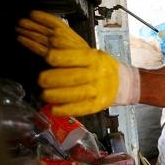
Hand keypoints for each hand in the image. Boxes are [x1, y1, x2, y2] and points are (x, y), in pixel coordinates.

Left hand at [16, 11, 139, 115]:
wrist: (124, 83)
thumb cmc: (102, 66)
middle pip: (71, 76)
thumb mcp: (92, 54)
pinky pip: (80, 109)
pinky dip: (65, 110)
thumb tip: (48, 56)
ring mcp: (98, 90)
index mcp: (94, 58)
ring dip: (55, 95)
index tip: (47, 58)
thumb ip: (73, 55)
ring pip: (74, 94)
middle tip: (40, 80)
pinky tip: (54, 109)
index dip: (57, 57)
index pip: (73, 56)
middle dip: (52, 79)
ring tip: (44, 95)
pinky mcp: (98, 105)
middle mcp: (97, 73)